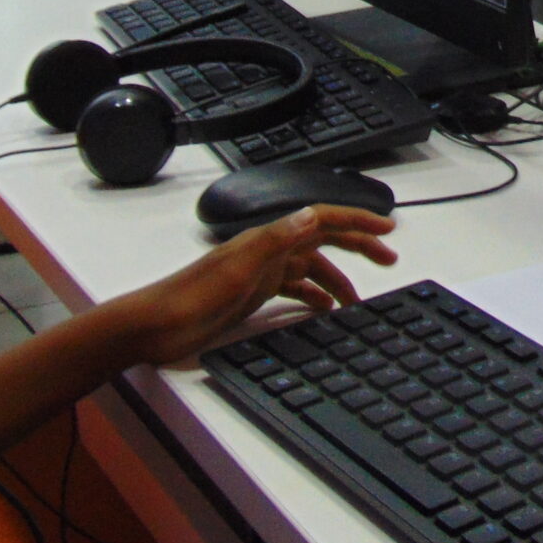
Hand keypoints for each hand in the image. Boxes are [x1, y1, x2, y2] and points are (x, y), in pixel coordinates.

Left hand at [108, 204, 398, 367]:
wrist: (153, 327)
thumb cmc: (187, 298)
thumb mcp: (238, 268)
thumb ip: (277, 240)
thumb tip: (313, 214)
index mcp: (266, 239)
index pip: (321, 219)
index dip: (356, 221)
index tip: (386, 228)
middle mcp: (267, 252)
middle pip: (323, 240)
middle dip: (357, 245)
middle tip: (388, 258)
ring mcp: (260, 274)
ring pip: (312, 269)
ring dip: (338, 280)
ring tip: (359, 300)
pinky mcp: (252, 296)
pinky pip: (294, 291)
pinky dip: (314, 299)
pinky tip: (324, 312)